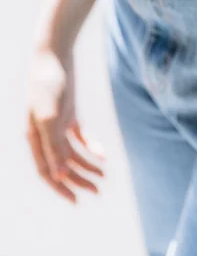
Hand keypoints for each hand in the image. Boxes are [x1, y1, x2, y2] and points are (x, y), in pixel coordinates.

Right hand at [27, 47, 104, 203]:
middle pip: (61, 165)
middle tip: (98, 191)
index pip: (46, 171)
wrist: (54, 55)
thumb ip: (53, 145)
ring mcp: (57, 124)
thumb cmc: (49, 83)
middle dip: (78, 180)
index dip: (60, 187)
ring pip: (71, 153)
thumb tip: (59, 175)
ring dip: (87, 166)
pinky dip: (91, 147)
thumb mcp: (51, 116)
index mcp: (34, 138)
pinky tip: (103, 155)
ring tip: (103, 176)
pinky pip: (79, 137)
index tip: (76, 200)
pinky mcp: (68, 114)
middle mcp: (44, 134)